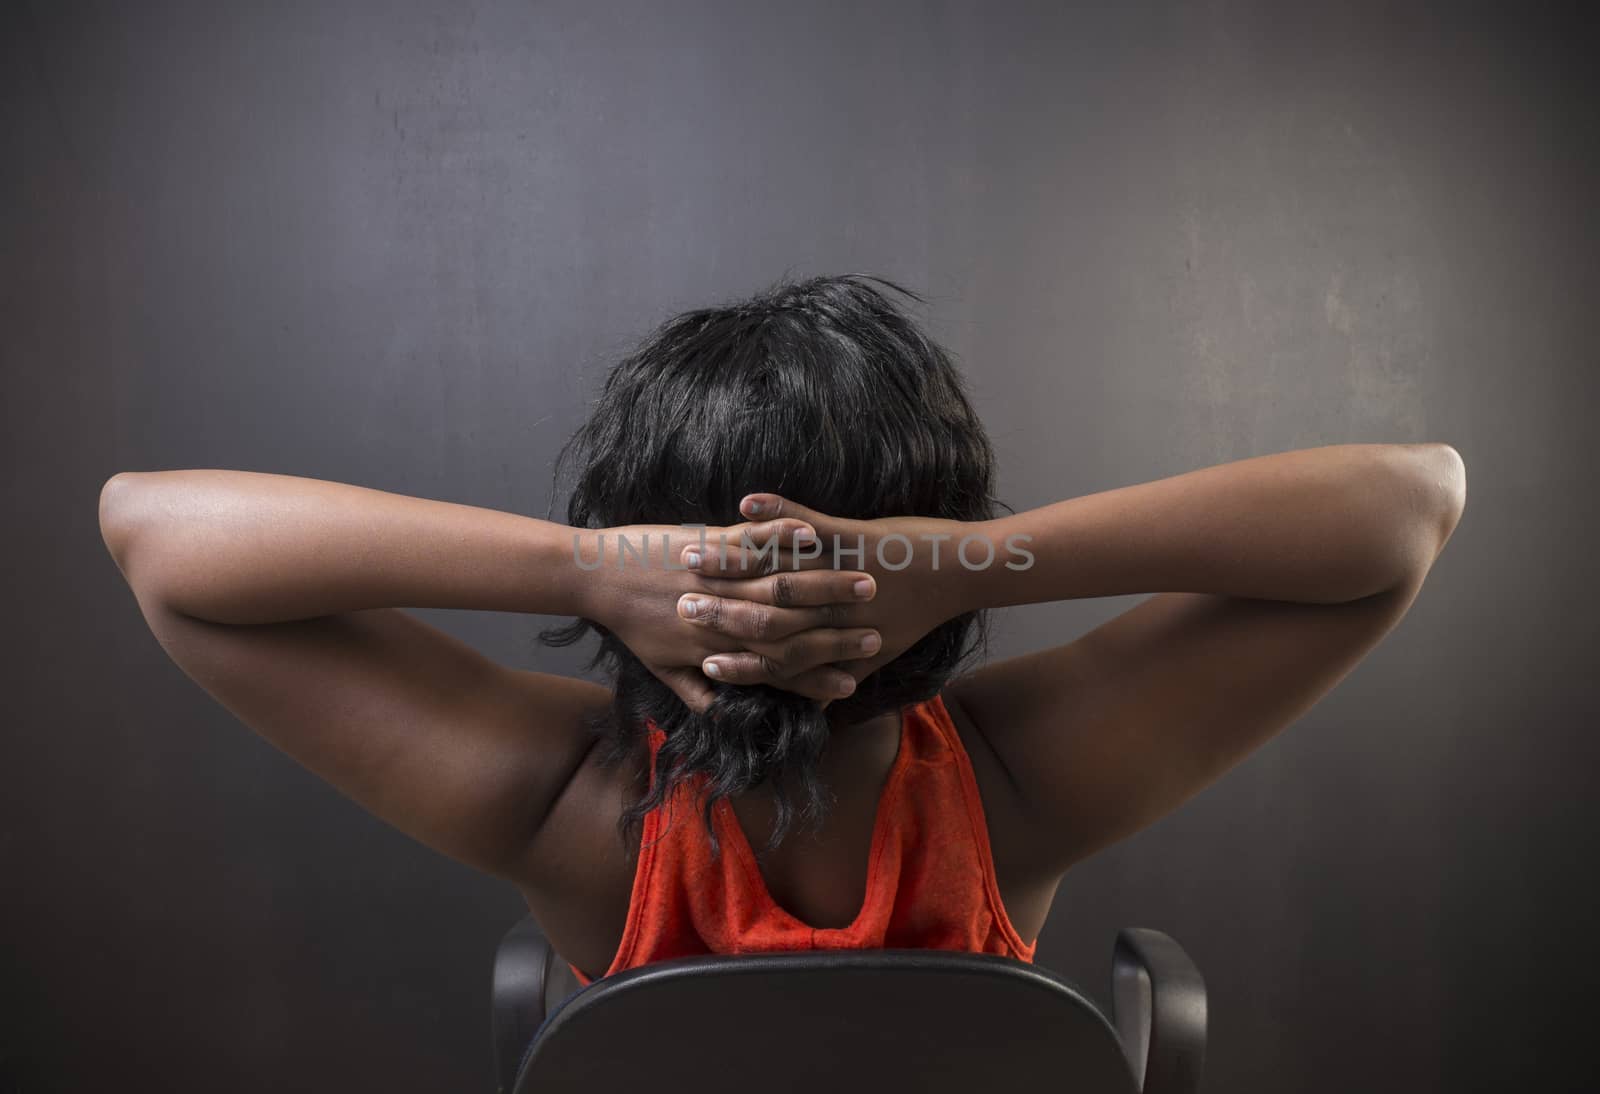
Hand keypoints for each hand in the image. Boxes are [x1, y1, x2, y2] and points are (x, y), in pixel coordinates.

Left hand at [579, 515, 882, 711]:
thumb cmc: (628, 622)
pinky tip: (814, 536)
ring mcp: (718, 577)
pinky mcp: (710, 541)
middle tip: (878, 630)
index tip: (854, 681)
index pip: (780, 669)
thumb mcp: (660, 669)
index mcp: (717, 650)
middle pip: (794, 626)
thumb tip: (723, 715)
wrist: (593, 577)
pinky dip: (785, 533)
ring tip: (867, 581)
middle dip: (840, 629)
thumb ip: (696, 693)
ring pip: (782, 581)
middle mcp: (724, 616)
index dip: (819, 676)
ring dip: (828, 582)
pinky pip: (754, 537)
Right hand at [676, 494, 978, 690]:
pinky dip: (776, 513)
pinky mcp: (853, 538)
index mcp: (834, 642)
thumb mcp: (879, 652)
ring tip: (690, 553)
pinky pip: (807, 524)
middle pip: (759, 617)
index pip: (770, 658)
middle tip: (676, 605)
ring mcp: (838, 574)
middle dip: (713, 610)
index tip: (697, 656)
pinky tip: (745, 501)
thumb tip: (819, 703)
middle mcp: (830, 615)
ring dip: (730, 559)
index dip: (731, 659)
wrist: (964, 573)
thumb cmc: (921, 611)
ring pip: (775, 572)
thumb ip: (843, 674)